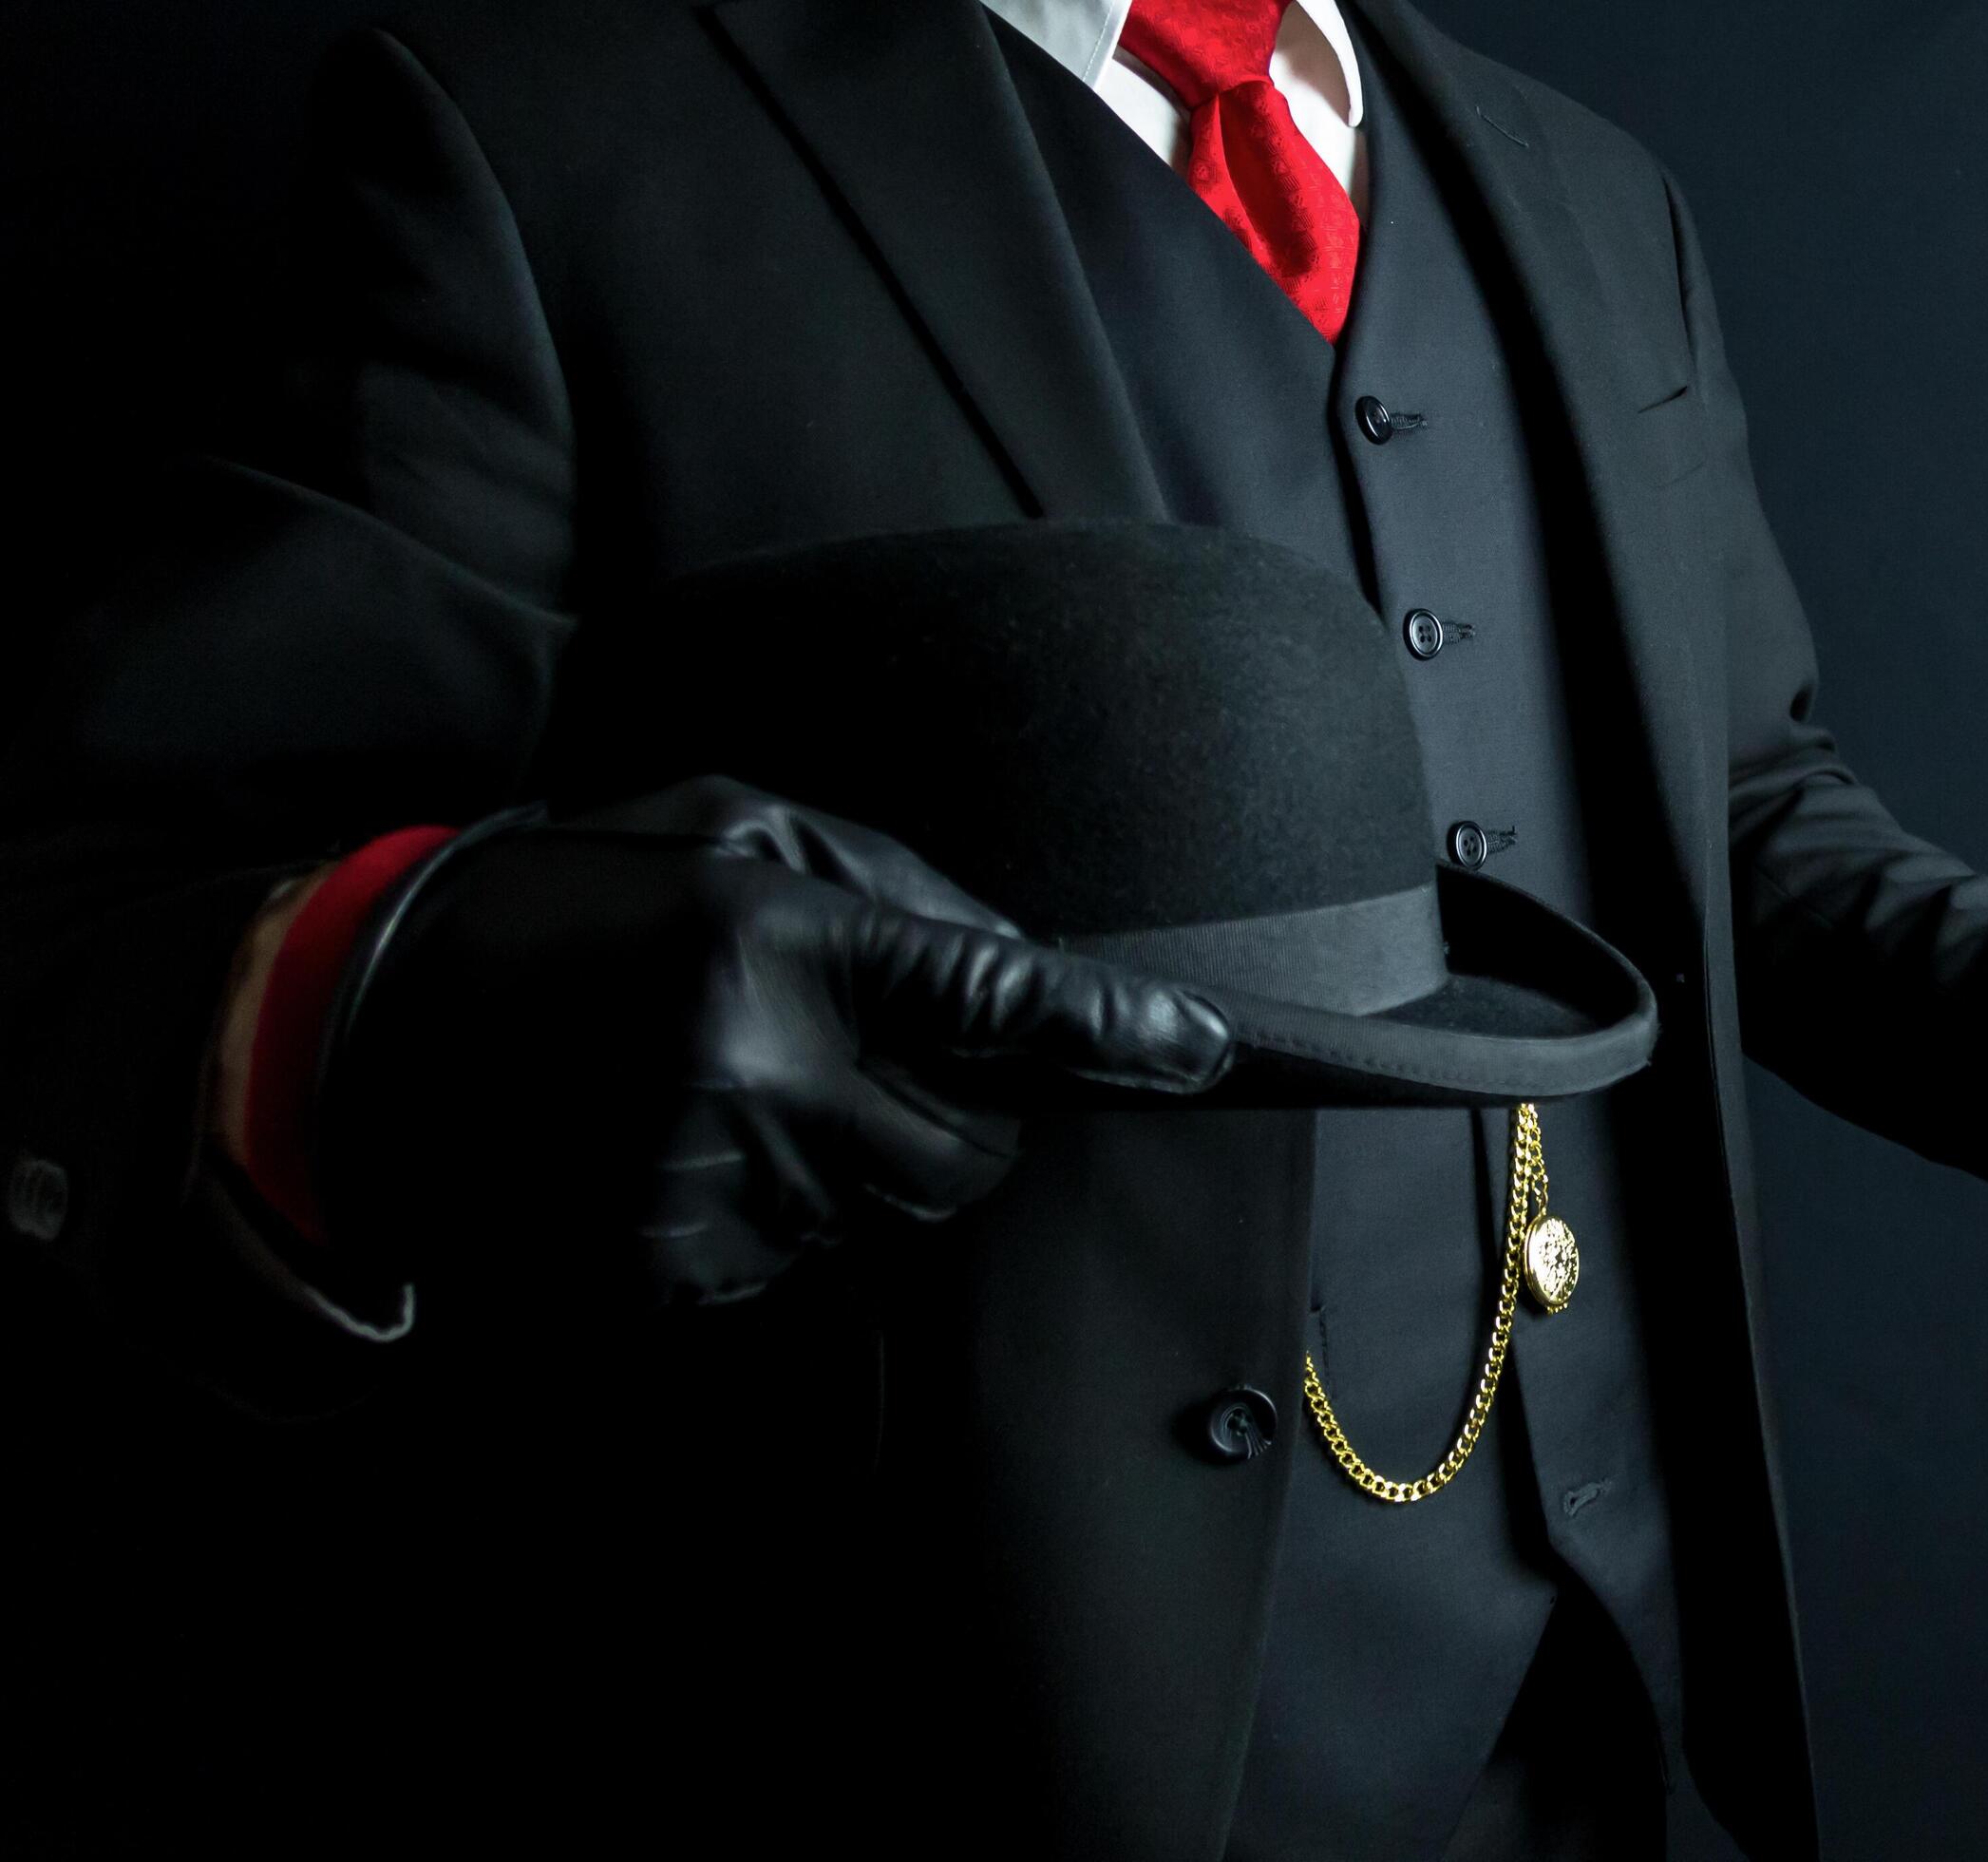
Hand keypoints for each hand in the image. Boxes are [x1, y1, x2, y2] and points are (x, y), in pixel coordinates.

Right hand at [318, 777, 1233, 1310]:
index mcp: (766, 943)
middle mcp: (746, 1076)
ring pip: (883, 1214)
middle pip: (963, 1154)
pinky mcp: (660, 1269)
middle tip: (877, 1056)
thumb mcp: (728, 828)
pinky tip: (695, 1142)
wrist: (374, 1017)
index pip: (991, 1002)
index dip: (1112, 1034)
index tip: (1203, 1048)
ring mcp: (700, 1189)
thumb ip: (892, 889)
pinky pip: (796, 1263)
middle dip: (961, 1115)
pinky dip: (782, 1212)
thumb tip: (1026, 965)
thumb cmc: (575, 898)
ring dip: (857, 1160)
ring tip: (745, 1084)